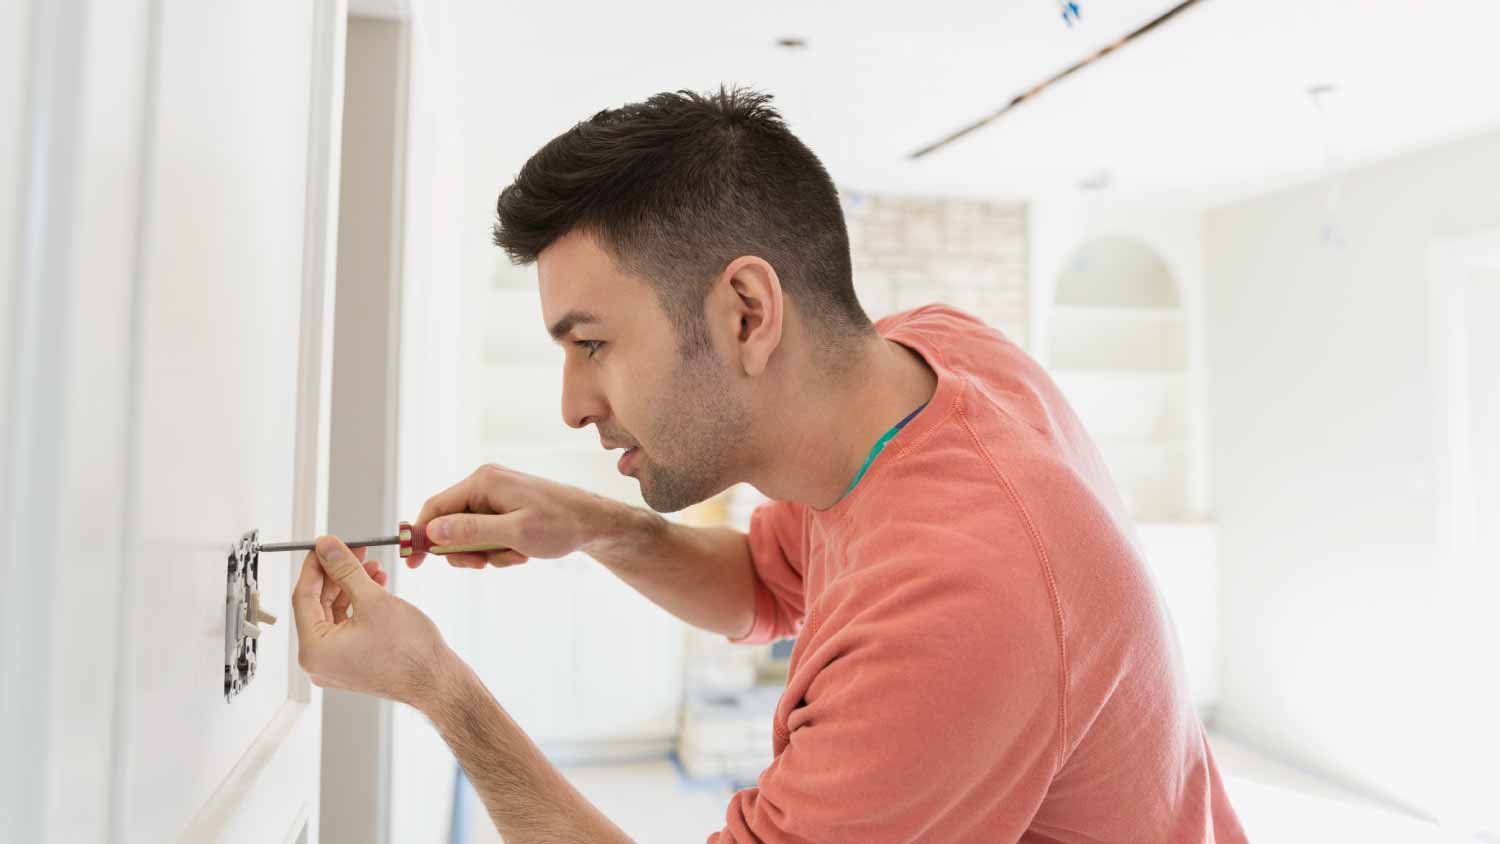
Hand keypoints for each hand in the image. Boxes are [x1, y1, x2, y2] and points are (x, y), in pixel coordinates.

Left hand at [293, 535, 455, 707]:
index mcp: (313, 650)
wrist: (436, 681)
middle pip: (318, 605)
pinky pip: (347, 626)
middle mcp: (319, 661)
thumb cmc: (409, 652)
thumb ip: (345, 570)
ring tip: (371, 566)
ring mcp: (336, 663)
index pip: (303, 596)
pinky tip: (375, 585)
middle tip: (352, 550)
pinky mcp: (352, 662)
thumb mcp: (373, 600)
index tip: (325, 545)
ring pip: (335, 614)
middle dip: (337, 574)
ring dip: (351, 587)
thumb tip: (327, 548)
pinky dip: (359, 605)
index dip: (315, 565)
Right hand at [410, 464, 608, 569]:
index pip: (436, 507)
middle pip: (450, 523)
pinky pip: (485, 534)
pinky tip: (521, 551)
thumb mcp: (514, 533)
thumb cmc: (560, 525)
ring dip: (487, 553)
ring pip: (469, 534)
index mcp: (483, 482)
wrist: (593, 524)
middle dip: (466, 550)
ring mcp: (495, 495)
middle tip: (485, 564)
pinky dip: (499, 549)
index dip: (420, 535)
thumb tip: (431, 532)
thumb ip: (471, 532)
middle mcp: (485, 483)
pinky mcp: (504, 507)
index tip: (413, 563)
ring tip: (515, 555)